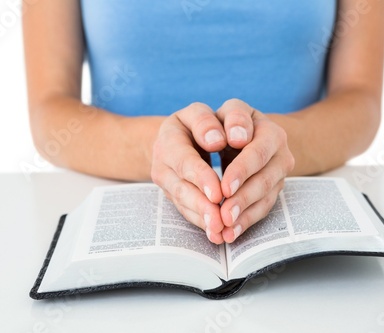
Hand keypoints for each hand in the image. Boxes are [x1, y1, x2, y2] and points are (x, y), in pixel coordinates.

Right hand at [151, 103, 226, 243]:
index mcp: (172, 134)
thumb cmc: (203, 124)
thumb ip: (211, 122)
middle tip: (220, 220)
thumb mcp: (205, 113)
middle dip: (202, 204)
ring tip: (219, 231)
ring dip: (202, 217)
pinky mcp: (173, 194)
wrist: (181, 136)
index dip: (201, 176)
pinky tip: (216, 233)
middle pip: (181, 186)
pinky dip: (202, 222)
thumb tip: (218, 141)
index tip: (219, 193)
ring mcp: (165, 179)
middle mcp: (163, 158)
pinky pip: (186, 210)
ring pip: (183, 201)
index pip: (185, 158)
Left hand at [216, 99, 294, 242]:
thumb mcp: (201, 116)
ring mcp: (278, 166)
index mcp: (258, 123)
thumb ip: (206, 123)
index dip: (241, 169)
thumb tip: (224, 140)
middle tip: (224, 214)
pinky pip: (262, 206)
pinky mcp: (273, 185)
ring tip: (226, 227)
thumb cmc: (207, 127)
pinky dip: (245, 221)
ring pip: (265, 194)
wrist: (223, 134)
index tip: (225, 188)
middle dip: (243, 197)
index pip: (254, 148)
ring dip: (244, 212)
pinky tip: (231, 232)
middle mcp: (276, 143)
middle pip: (264, 176)